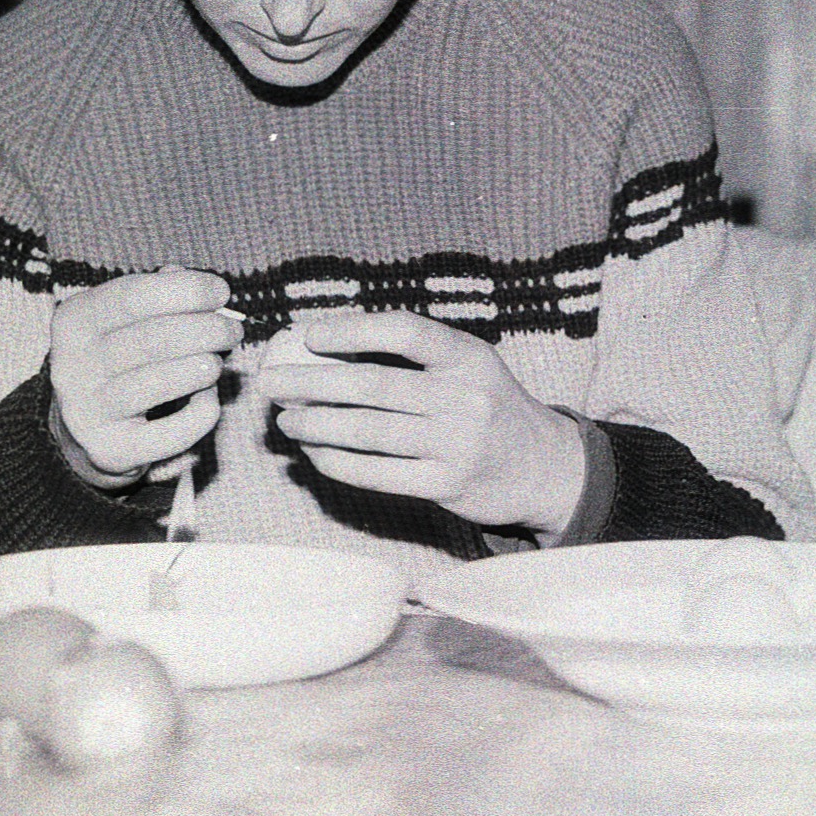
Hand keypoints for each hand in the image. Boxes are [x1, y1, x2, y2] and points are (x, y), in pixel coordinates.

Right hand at [50, 269, 242, 483]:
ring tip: (217, 362)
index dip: (186, 291)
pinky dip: (201, 412)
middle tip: (232, 331)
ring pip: (157, 385)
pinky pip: (170, 433)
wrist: (86, 424)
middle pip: (151, 340)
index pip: (133, 296)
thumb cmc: (120, 356)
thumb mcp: (124, 317)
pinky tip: (208, 398)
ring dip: (202, 368)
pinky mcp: (111, 449)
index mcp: (76, 320)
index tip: (221, 292)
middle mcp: (72, 364)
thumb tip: (193, 281)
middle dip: (206, 330)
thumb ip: (157, 292)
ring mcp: (88, 411)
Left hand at [251, 311, 585, 537]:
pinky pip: (378, 473)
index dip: (353, 330)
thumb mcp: (470, 365)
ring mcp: (457, 444)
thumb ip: (417, 354)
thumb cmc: (489, 405)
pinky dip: (338, 462)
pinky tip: (314, 453)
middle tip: (271, 382)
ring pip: (369, 432)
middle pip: (374, 386)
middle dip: (312, 383)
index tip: (309, 335)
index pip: (406, 332)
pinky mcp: (446, 485)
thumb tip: (329, 340)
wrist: (544, 468)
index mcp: (469, 356)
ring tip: (286, 419)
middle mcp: (466, 397)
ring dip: (316, 425)